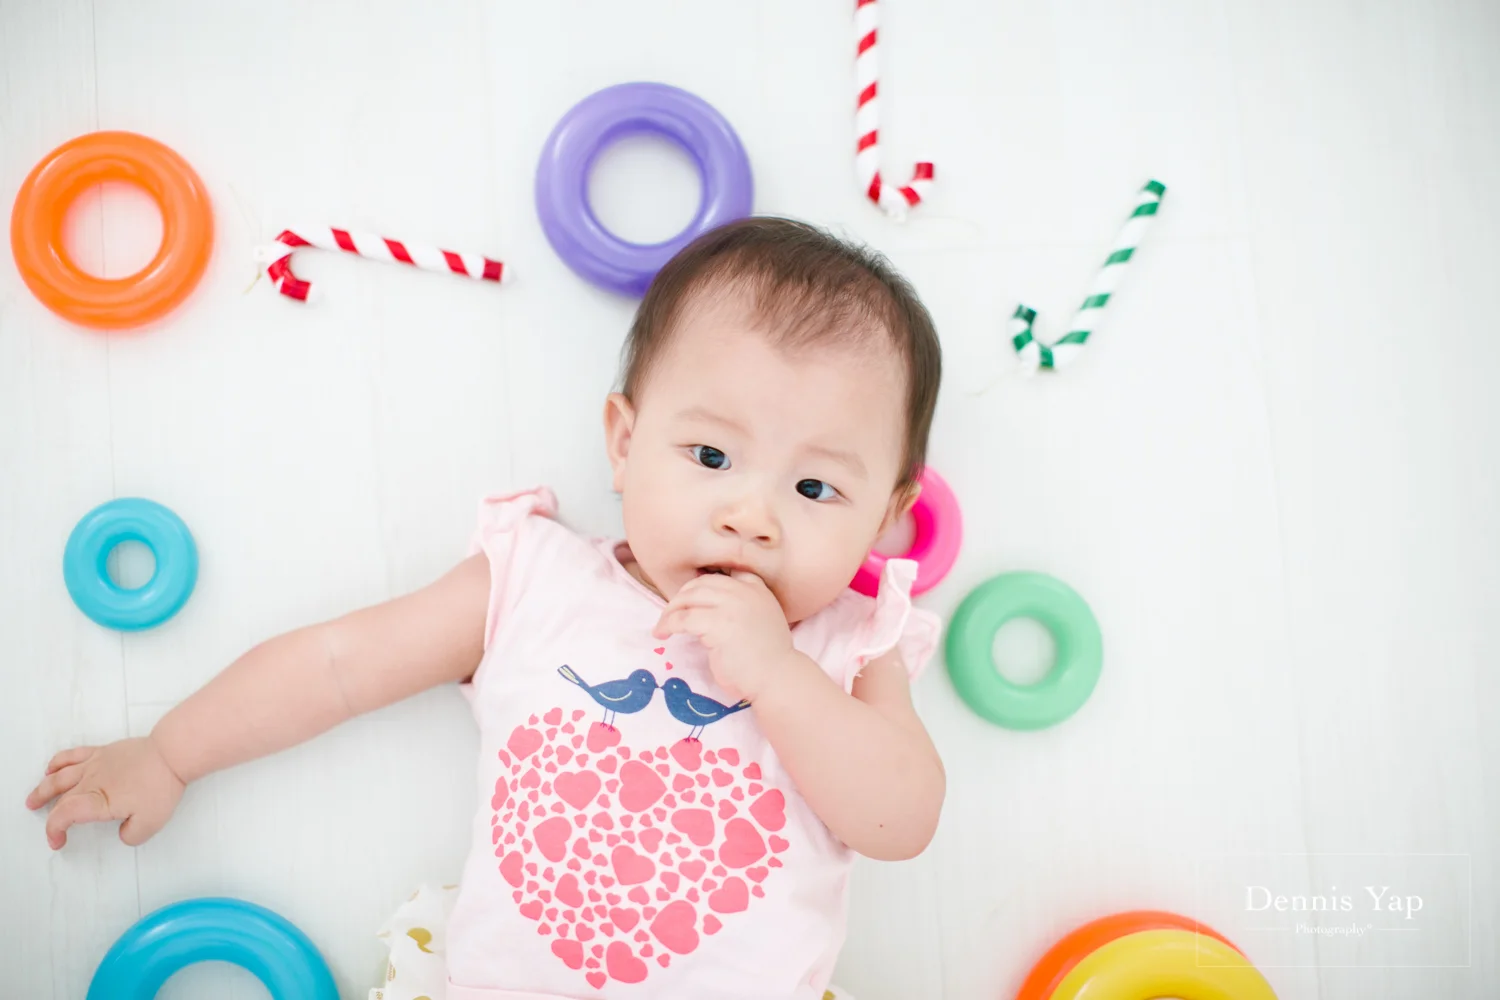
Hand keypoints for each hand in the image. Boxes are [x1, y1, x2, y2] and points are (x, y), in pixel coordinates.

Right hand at [25, 737, 185, 849]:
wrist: (172, 753)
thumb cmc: (161, 785)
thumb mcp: (150, 823)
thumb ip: (131, 836)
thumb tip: (122, 833)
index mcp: (97, 799)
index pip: (64, 815)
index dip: (54, 830)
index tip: (59, 841)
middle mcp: (91, 780)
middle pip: (62, 799)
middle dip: (51, 817)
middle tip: (50, 829)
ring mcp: (95, 763)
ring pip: (59, 776)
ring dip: (43, 789)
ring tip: (33, 799)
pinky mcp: (104, 751)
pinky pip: (73, 755)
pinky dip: (58, 762)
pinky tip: (51, 768)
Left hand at [652, 571, 792, 702]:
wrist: (777, 678)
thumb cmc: (766, 658)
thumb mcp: (760, 620)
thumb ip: (742, 607)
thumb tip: (707, 607)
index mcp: (756, 588)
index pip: (721, 575)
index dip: (701, 584)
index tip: (688, 600)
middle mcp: (744, 591)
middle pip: (700, 583)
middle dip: (680, 598)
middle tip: (669, 615)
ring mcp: (732, 606)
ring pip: (689, 598)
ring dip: (670, 612)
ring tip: (662, 626)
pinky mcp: (718, 624)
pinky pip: (683, 619)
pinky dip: (668, 625)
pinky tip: (663, 634)